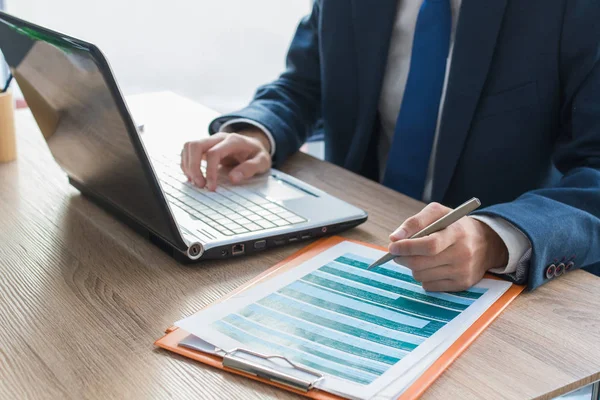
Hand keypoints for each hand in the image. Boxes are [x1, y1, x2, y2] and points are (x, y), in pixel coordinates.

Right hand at [180, 128, 271, 190]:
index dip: (210, 171)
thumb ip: (250, 168)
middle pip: (195, 145)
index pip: (214, 153)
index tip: (211, 187)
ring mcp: (210, 140)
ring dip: (188, 165)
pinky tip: (193, 176)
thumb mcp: (262, 161)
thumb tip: (234, 178)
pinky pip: (188, 151)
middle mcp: (219, 138)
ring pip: (189, 146)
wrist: (254, 144)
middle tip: (200, 185)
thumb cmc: (257, 154)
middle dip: (193, 167)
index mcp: (233, 141)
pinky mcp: (204, 146)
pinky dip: (187, 163)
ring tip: (196, 182)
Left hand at [388, 202, 508, 291]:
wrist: (487, 243)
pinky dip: (424, 277)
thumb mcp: (438, 213)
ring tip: (419, 257)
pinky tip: (431, 267)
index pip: (429, 245)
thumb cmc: (454, 225)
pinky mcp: (462, 285)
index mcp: (456, 232)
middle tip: (397, 253)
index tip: (392, 247)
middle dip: (403, 258)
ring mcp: (463, 271)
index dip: (407, 247)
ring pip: (421, 276)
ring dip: (413, 267)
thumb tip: (394, 238)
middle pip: (421, 264)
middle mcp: (462, 254)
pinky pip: (429, 286)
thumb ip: (414, 222)